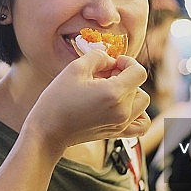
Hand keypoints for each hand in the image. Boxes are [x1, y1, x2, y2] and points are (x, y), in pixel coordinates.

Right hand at [25, 50, 150, 151]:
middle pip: (139, 86)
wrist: (49, 130)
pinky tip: (124, 107)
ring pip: (142, 102)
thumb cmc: (57, 100)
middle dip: (125, 76)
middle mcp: (122, 111)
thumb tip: (110, 59)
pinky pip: (142, 125)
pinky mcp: (117, 133)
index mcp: (113, 93)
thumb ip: (98, 57)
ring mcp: (121, 124)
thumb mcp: (75, 68)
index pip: (139, 72)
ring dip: (131, 92)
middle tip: (105, 76)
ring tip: (111, 91)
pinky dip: (138, 114)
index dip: (128, 62)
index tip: (114, 63)